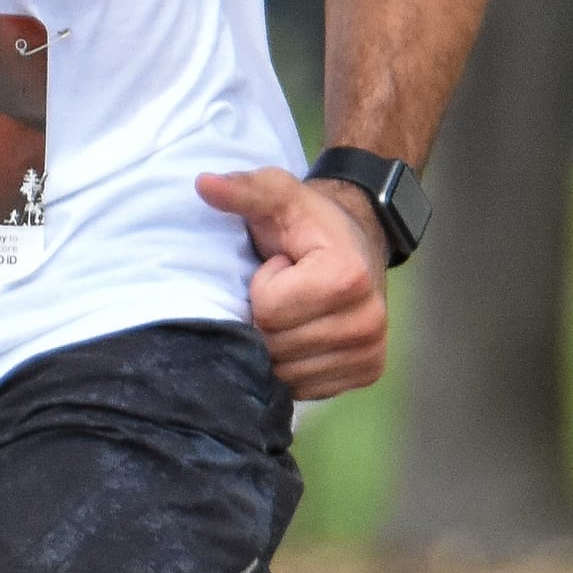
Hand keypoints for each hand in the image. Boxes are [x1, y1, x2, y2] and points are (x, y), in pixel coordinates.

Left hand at [194, 165, 389, 398]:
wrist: (358, 240)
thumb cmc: (309, 222)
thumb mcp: (276, 196)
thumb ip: (243, 190)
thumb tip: (203, 184)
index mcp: (346, 277)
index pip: (268, 309)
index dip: (262, 286)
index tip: (281, 267)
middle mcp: (367, 321)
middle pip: (275, 346)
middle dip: (266, 318)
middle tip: (287, 290)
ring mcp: (370, 352)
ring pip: (285, 374)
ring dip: (277, 344)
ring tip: (297, 310)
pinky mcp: (368, 373)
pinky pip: (304, 388)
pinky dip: (294, 365)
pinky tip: (304, 334)